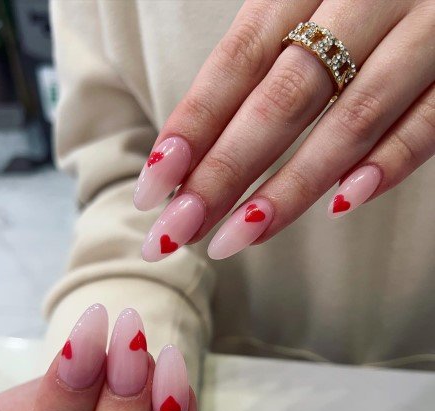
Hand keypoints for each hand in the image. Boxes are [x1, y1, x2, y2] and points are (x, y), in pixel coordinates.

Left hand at [134, 0, 434, 260]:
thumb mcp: (310, 4)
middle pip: (283, 98)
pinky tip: (342, 204)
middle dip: (224, 171)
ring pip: (352, 117)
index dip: (192, 126)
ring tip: (236, 237)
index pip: (238, 60)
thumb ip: (269, 60)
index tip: (153, 187)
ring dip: (291, 186)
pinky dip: (390, 162)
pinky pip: (431, 118)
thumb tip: (201, 149)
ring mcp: (424, 27)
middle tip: (178, 229)